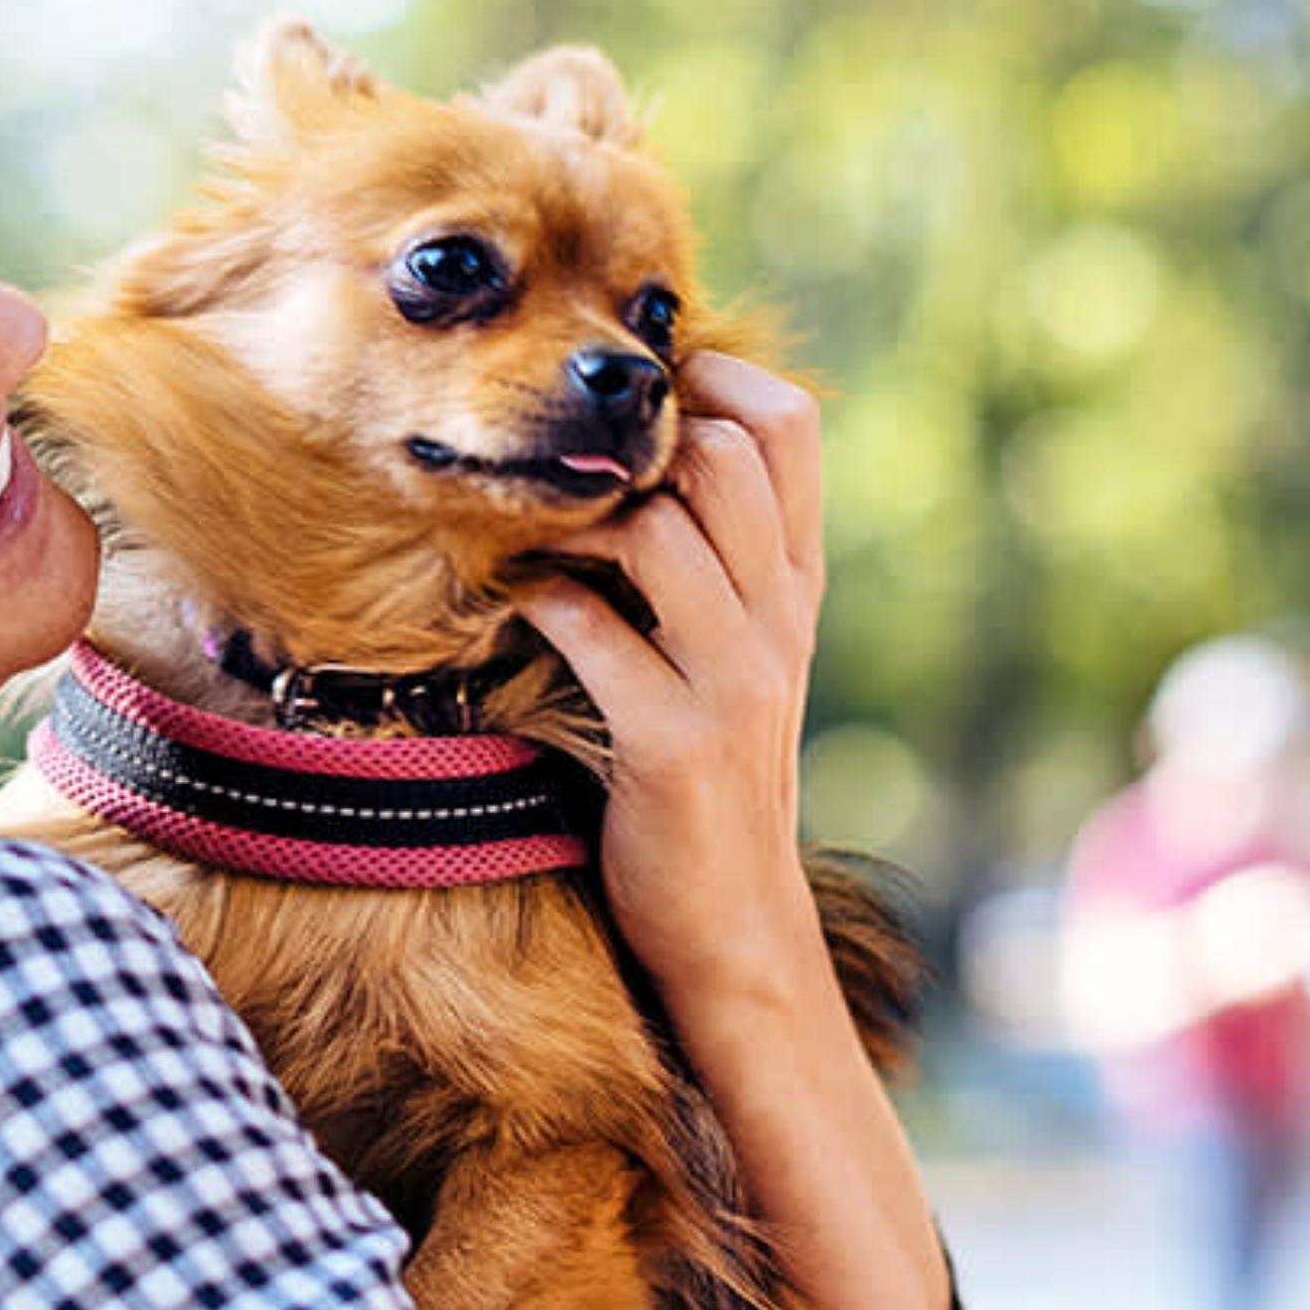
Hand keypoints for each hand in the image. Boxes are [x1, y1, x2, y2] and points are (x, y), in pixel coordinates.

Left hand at [515, 353, 955, 1309]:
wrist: (736, 931)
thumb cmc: (708, 787)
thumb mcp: (735, 663)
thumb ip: (711, 568)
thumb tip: (640, 460)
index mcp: (795, 588)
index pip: (789, 427)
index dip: (710, 378)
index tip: (629, 388)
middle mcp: (778, 620)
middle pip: (729, 453)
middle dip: (635, 433)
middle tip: (557, 451)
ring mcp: (734, 680)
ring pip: (668, 528)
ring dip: (577, 511)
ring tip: (524, 524)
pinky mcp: (673, 742)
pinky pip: (601, 633)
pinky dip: (547, 601)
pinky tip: (514, 601)